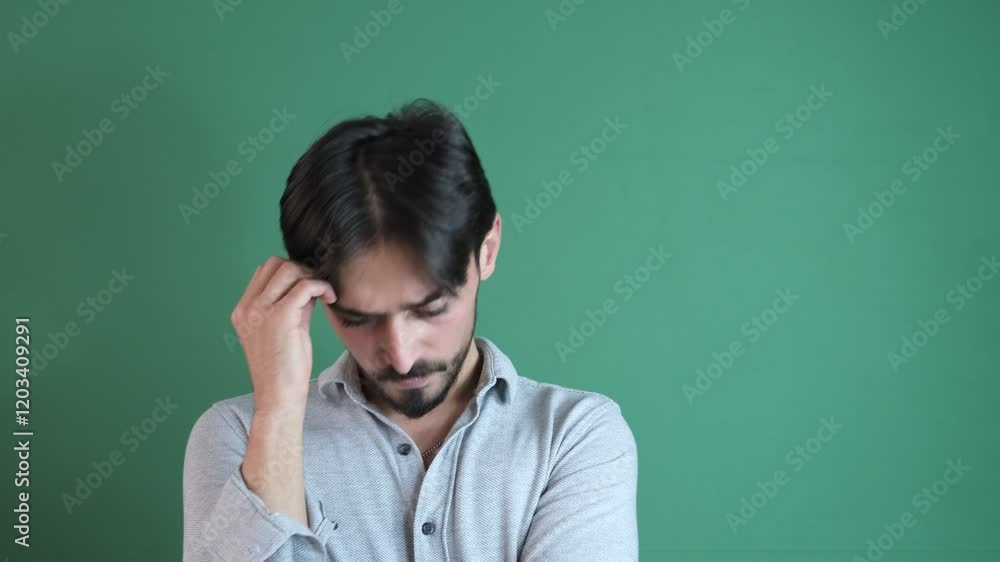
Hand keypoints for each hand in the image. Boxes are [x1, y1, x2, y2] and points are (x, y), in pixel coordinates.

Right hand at [230, 256, 336, 413]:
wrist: (279, 396)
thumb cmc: (284, 368)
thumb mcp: (284, 329)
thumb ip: (292, 305)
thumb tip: (309, 284)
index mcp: (243, 310)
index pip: (264, 271)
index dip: (290, 272)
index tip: (308, 287)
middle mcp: (248, 308)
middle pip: (275, 264)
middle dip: (301, 270)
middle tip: (318, 289)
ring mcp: (261, 311)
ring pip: (289, 270)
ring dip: (311, 277)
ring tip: (325, 294)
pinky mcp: (280, 317)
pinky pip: (305, 286)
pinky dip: (321, 286)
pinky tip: (330, 298)